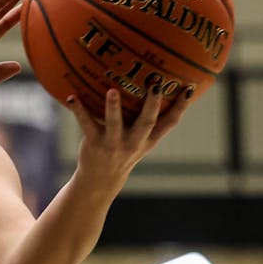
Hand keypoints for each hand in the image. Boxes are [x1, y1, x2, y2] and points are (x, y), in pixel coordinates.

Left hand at [67, 86, 189, 185]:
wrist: (100, 179)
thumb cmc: (124, 151)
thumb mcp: (141, 141)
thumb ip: (149, 120)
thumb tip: (157, 86)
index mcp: (148, 139)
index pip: (170, 122)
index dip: (181, 106)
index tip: (189, 88)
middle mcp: (134, 142)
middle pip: (146, 122)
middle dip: (152, 104)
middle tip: (156, 84)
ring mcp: (114, 143)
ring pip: (115, 124)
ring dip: (113, 107)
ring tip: (112, 90)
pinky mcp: (94, 143)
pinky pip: (86, 124)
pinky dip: (79, 110)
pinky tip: (73, 97)